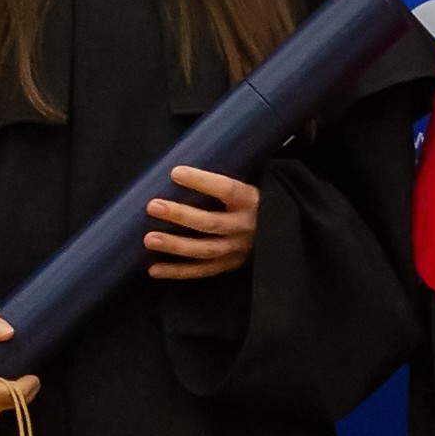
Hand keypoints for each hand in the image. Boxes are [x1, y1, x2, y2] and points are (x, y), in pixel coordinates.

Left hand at [144, 165, 259, 279]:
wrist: (285, 233)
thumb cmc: (256, 202)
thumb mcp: (251, 185)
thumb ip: (224, 179)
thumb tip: (187, 163)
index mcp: (251, 201)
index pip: (227, 189)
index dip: (202, 182)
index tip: (175, 173)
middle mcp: (246, 227)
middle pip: (211, 223)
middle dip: (180, 215)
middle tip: (153, 206)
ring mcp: (238, 250)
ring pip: (204, 250)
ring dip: (175, 246)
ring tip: (149, 239)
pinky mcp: (230, 265)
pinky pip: (202, 271)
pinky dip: (178, 272)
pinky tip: (154, 269)